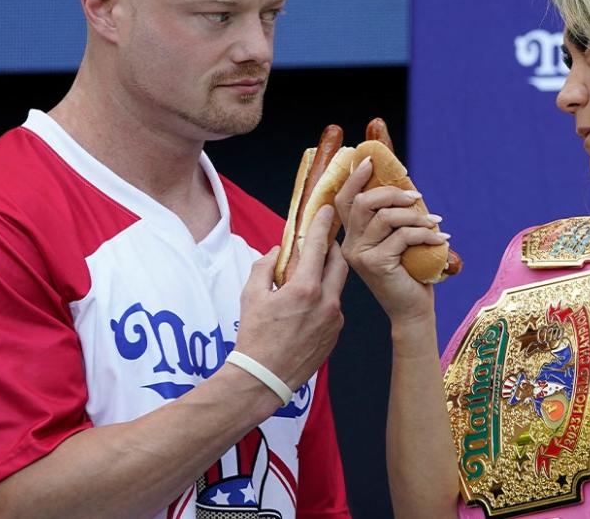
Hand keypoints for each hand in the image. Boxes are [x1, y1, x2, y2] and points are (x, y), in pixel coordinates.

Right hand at [233, 204, 347, 404]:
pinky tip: (309, 305)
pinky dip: (325, 299)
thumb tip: (277, 252)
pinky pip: (335, 308)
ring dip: (328, 276)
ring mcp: (334, 319)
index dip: (321, 224)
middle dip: (332, 248)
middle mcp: (326, 302)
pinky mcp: (336, 334)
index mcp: (304, 289)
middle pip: (339, 262)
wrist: (264, 379)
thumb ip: (265, 267)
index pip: (317, 246)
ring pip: (338, 286)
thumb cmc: (254, 337)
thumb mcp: (251, 296)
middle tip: (322, 241)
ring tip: (311, 275)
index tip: (325, 210)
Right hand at [334, 157, 446, 324]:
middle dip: (393, 193)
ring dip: (415, 216)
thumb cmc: (410, 273)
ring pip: (385, 217)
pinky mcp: (375, 264)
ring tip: (435, 223)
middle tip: (416, 198)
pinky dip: (425, 234)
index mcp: (353, 237)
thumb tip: (405, 185)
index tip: (371, 161)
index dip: (355, 178)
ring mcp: (360, 255)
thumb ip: (395, 216)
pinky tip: (440, 239)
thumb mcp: (400, 240)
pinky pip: (402, 236)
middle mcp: (351, 245)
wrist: (412, 310)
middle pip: (363, 202)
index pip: (344, 200)